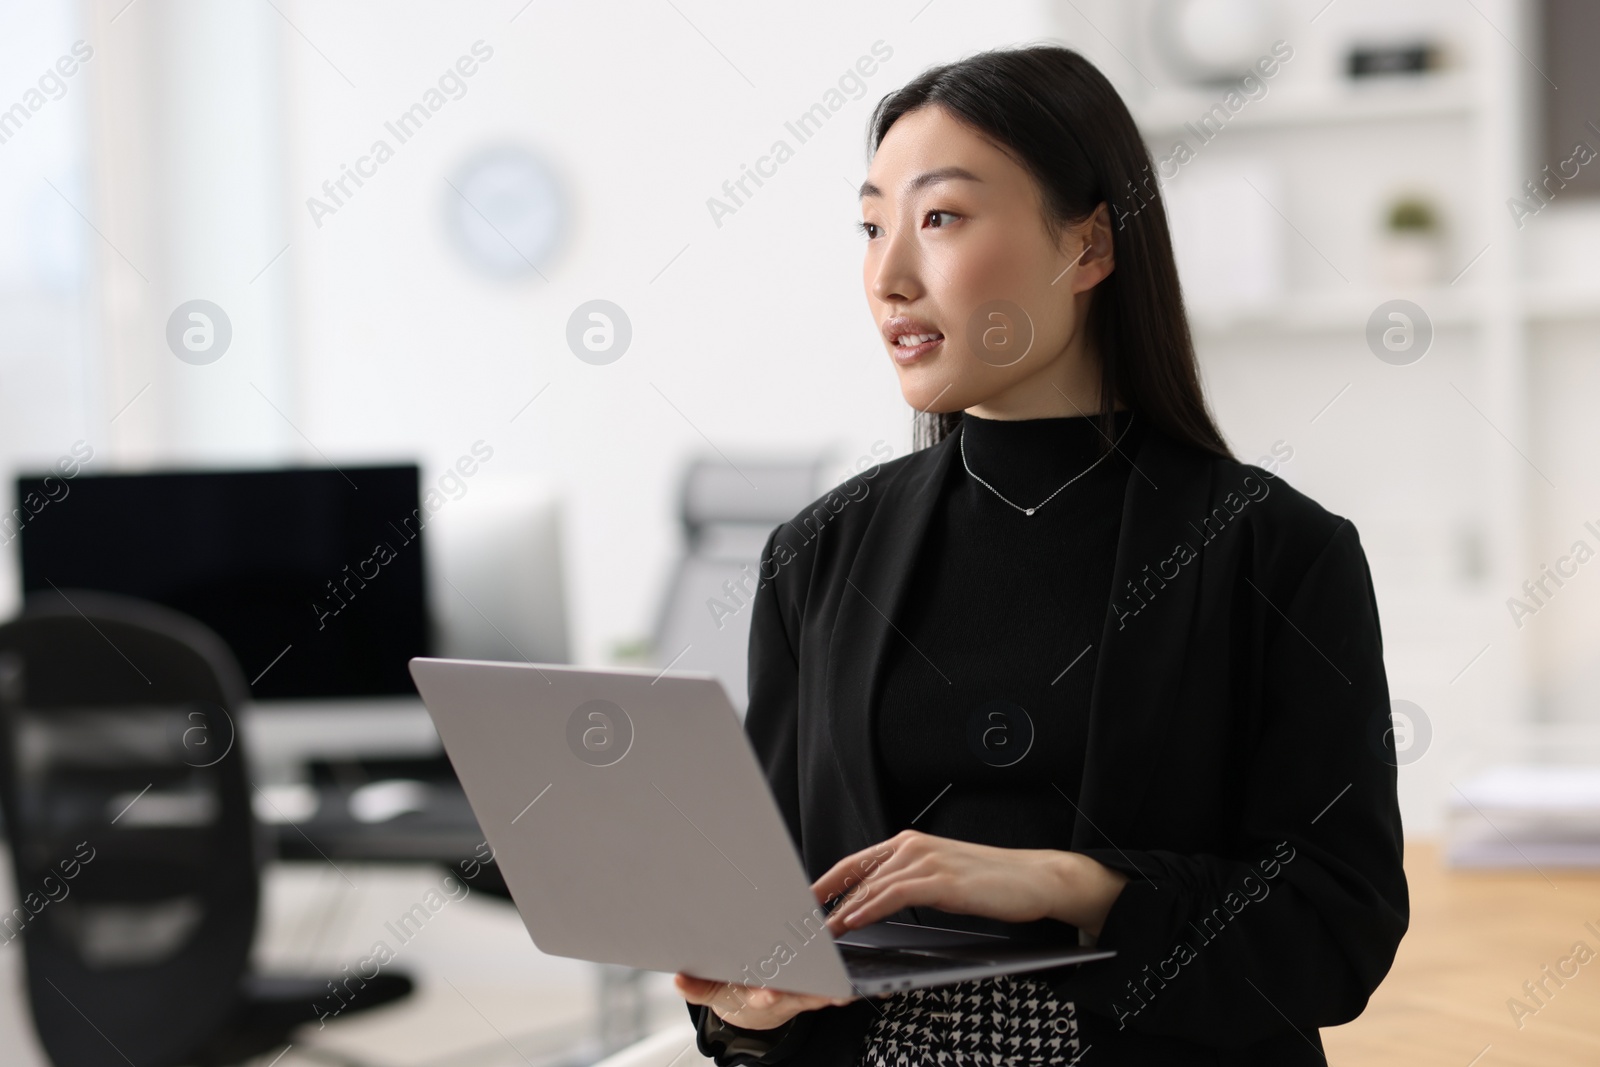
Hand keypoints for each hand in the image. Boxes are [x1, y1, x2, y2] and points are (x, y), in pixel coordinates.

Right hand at [674, 972, 858, 1031]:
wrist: (752, 1003)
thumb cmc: (732, 992)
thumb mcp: (711, 991)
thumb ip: (696, 987)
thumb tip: (677, 980)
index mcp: (756, 996)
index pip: (761, 997)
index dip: (765, 995)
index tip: (768, 992)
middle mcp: (782, 997)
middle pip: (796, 994)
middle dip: (808, 990)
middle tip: (824, 990)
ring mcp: (800, 993)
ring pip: (818, 992)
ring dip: (832, 990)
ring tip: (846, 990)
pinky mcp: (815, 984)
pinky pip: (831, 985)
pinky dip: (843, 985)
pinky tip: (861, 984)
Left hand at [811, 829, 1128, 937]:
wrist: (1036, 878)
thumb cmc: (991, 883)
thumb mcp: (940, 880)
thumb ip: (907, 885)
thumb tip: (873, 905)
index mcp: (910, 845)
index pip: (855, 863)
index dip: (824, 882)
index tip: (801, 903)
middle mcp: (913, 847)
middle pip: (856, 874)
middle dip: (827, 902)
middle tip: (802, 924)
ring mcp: (927, 861)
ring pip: (871, 885)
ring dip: (842, 910)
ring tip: (820, 931)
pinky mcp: (942, 880)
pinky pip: (895, 894)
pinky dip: (870, 908)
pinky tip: (854, 921)